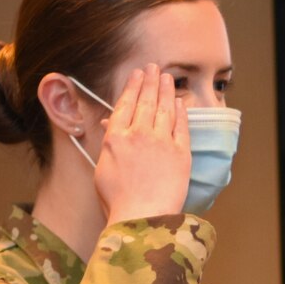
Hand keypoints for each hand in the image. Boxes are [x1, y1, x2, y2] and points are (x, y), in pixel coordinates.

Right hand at [94, 66, 190, 224]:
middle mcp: (138, 135)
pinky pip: (181, 127)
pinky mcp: (180, 154)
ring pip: (164, 110)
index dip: (132, 86)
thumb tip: (111, 126)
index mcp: (115, 138)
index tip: (137, 74)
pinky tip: (180, 102)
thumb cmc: (118, 200)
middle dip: (150, 82)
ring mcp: (161, 143)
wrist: (141, 216)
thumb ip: (109, 144)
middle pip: (145, 102)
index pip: (124, 104)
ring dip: (165, 91)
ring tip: (167, 77)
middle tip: (153, 67)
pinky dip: (181, 112)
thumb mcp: (103, 169)